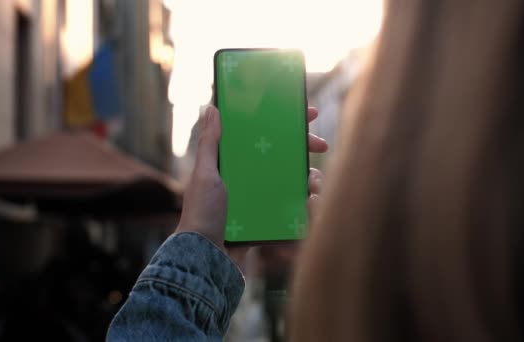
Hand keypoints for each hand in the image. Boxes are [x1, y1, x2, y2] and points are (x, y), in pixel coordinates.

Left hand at [176, 105, 326, 263]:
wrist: (206, 258)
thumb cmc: (201, 214)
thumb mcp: (205, 175)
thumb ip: (210, 143)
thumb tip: (212, 107)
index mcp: (234, 164)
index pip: (262, 136)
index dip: (284, 124)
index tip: (307, 114)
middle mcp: (249, 178)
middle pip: (283, 157)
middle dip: (305, 149)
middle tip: (322, 146)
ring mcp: (261, 200)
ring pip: (293, 182)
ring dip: (310, 179)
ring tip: (314, 184)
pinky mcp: (268, 220)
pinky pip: (292, 209)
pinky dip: (306, 206)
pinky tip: (312, 205)